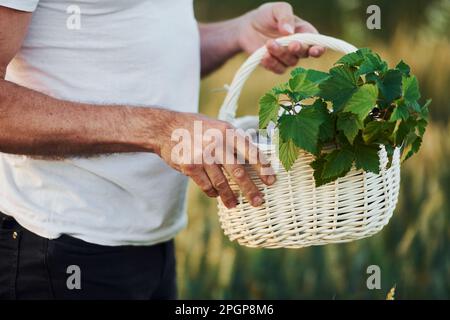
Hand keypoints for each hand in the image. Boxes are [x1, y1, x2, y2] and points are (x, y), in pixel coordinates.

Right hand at [157, 112, 275, 208]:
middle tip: (259, 202)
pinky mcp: (190, 166)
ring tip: (235, 205)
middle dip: (250, 190)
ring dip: (230, 196)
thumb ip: (235, 141)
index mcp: (229, 131)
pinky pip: (206, 185)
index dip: (263, 168)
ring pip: (222, 182)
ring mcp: (203, 155)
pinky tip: (216, 195)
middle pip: (239, 171)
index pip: (251, 152)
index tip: (272, 181)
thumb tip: (256, 161)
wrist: (166, 128)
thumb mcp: (219, 126)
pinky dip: (213, 192)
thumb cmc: (198, 128)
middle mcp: (217, 142)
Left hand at [238, 2, 324, 73]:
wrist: (247, 27)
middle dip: (298, 50)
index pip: (317, 43)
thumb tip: (289, 31)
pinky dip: (271, 63)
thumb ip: (285, 16)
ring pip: (290, 62)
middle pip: (304, 54)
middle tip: (291, 44)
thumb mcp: (277, 9)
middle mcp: (299, 47)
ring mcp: (287, 57)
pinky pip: (278, 69)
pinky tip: (264, 55)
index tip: (315, 50)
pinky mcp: (275, 65)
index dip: (319, 48)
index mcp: (305, 32)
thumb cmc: (266, 16)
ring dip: (280, 53)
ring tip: (269, 43)